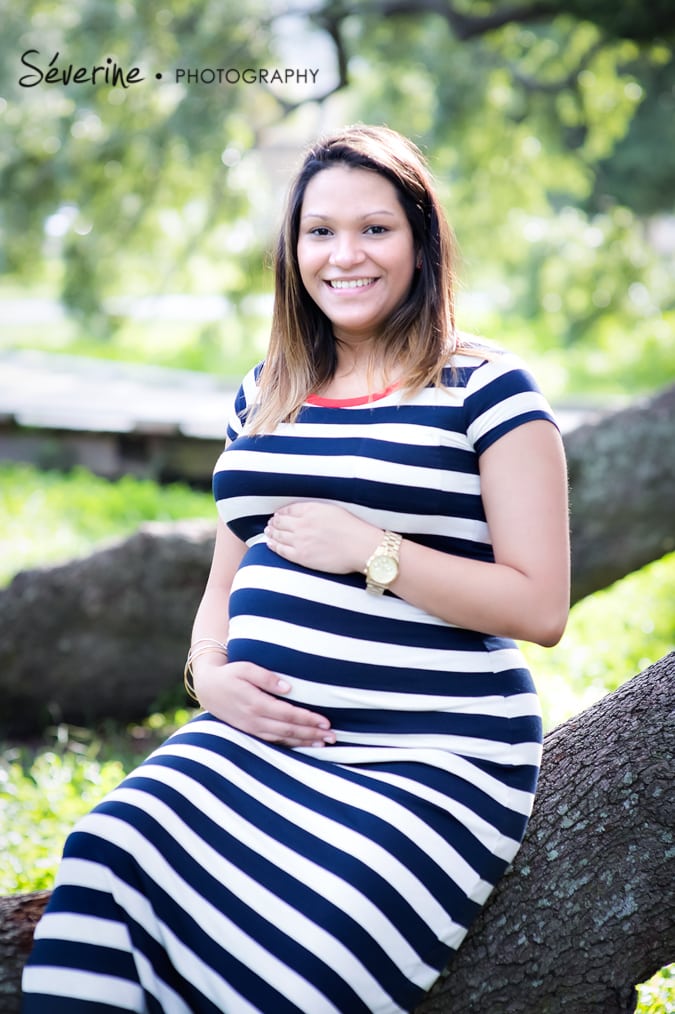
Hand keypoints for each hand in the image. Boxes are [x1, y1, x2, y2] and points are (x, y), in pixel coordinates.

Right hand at [193, 657, 335, 747]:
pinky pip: (273, 741)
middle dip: (312, 734)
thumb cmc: (230, 674)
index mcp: (255, 703)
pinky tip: (303, 744)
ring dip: (304, 742)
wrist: (208, 688)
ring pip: (282, 738)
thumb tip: (288, 687)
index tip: (326, 721)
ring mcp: (252, 728)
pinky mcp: (250, 732)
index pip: (287, 714)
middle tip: (333, 737)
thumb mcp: (245, 668)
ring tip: (323, 744)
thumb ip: (266, 677)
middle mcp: (254, 719)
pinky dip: (290, 744)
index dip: (308, 719)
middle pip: (288, 729)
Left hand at [265, 502, 380, 573]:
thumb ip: (315, 510)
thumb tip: (303, 513)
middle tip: (270, 524)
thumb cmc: (354, 529)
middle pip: (280, 522)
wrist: (362, 547)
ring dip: (271, 532)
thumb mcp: (333, 510)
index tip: (279, 514)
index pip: (289, 509)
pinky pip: (281, 550)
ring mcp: (300, 540)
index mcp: (311, 510)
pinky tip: (270, 544)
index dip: (281, 512)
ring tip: (268, 532)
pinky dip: (274, 546)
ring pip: (278, 535)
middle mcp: (303, 523)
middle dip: (274, 522)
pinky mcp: (301, 556)